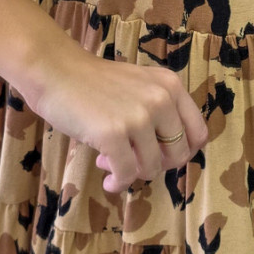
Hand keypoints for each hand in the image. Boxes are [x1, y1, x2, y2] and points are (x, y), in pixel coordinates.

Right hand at [20, 45, 208, 194]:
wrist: (54, 70)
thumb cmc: (93, 82)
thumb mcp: (139, 86)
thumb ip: (159, 112)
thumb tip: (168, 158)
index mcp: (170, 86)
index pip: (198, 133)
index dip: (182, 151)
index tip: (161, 155)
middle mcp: (160, 99)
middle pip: (178, 154)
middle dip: (157, 165)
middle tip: (133, 161)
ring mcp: (138, 116)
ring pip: (152, 167)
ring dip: (132, 173)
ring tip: (110, 163)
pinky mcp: (113, 133)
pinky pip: (127, 174)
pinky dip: (118, 183)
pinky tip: (108, 181)